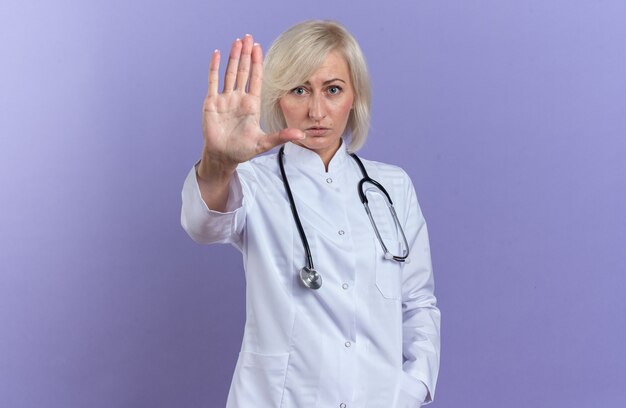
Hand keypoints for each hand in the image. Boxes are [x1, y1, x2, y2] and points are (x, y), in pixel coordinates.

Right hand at [199, 34, 303, 176]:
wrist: (223, 157)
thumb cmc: (243, 151)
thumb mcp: (264, 143)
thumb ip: (281, 136)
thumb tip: (302, 135)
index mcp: (251, 105)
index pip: (255, 79)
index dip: (257, 63)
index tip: (259, 48)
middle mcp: (238, 98)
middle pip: (243, 71)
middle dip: (246, 54)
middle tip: (249, 37)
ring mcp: (224, 99)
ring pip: (229, 73)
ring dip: (232, 57)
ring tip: (237, 41)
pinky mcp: (211, 103)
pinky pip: (213, 81)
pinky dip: (215, 67)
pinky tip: (217, 54)